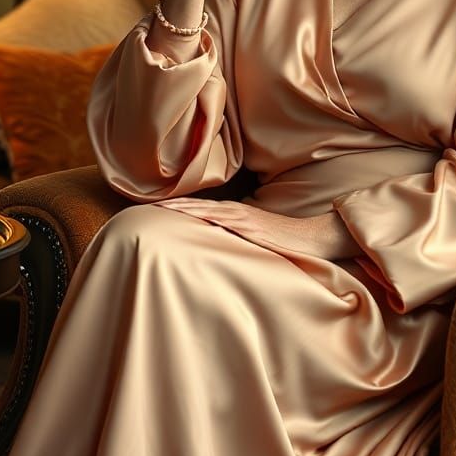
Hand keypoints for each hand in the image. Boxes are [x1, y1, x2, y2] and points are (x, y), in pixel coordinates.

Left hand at [161, 198, 361, 260]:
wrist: (312, 237)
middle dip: (170, 205)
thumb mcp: (253, 241)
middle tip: (143, 206)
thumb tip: (213, 250)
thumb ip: (234, 241)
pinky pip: (224, 219)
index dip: (175, 207)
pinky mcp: (251, 226)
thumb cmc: (283, 243)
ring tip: (158, 207)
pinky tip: (190, 216)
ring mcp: (242, 217)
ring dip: (182, 207)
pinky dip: (205, 216)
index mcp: (232, 215)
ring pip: (205, 209)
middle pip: (195, 206)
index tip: (151, 209)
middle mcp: (234, 211)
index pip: (197, 209)